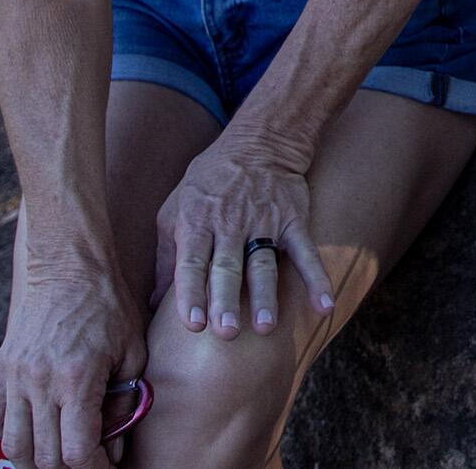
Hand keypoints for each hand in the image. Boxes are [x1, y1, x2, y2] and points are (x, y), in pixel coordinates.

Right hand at [0, 248, 145, 468]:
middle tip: (87, 459)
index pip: (76, 452)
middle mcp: (39, 382)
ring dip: (35, 460)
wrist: (66, 264)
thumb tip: (113, 447)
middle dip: (68, 468)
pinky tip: (28, 438)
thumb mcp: (132, 350)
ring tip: (58, 453)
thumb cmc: (107, 305)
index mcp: (76, 378)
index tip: (106, 467)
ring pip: (13, 447)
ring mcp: (14, 377)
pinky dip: (5, 440)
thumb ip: (125, 402)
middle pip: (44, 457)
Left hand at [152, 132, 335, 337]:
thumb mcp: (175, 208)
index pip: (192, 262)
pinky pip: (306, 251)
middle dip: (226, 300)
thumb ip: (166, 257)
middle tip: (225, 333)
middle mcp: (230, 225)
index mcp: (197, 222)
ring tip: (265, 327)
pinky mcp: (293, 220)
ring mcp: (264, 222)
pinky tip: (323, 305)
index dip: (190, 293)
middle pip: (227, 267)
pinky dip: (316, 278)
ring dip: (265, 296)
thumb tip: (152, 304)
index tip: (192, 324)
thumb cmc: (209, 182)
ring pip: (263, 264)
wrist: (259, 142)